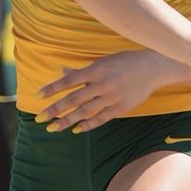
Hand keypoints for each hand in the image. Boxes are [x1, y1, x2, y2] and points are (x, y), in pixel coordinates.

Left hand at [36, 51, 166, 131]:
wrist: (153, 67)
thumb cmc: (125, 61)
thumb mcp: (103, 61)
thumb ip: (83, 70)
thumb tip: (62, 71)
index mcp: (96, 69)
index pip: (68, 81)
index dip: (52, 89)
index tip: (37, 96)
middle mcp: (102, 84)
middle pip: (73, 100)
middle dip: (55, 109)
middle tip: (40, 118)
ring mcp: (111, 97)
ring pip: (84, 112)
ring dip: (67, 121)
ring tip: (53, 128)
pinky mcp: (121, 107)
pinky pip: (101, 118)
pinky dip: (87, 124)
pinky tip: (76, 129)